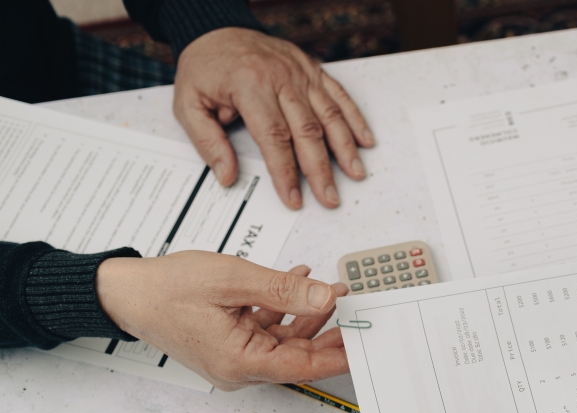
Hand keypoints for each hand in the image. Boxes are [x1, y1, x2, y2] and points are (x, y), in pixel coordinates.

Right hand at [96, 252, 348, 390]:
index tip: (367, 343)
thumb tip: (327, 297)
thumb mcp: (233, 280)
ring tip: (333, 289)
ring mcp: (235, 359)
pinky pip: (267, 331)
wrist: (126, 292)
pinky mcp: (231, 345)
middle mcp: (240, 369)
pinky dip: (284, 309)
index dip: (340, 354)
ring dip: (309, 314)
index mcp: (241, 363)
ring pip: (285, 340)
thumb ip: (283, 290)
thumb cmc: (167, 289)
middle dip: (331, 330)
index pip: (304, 365)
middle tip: (359, 311)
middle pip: (298, 355)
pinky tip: (298, 282)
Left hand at [173, 28, 374, 209]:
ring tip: (355, 174)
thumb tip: (227, 176)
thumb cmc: (205, 67)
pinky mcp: (312, 69)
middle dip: (320, 170)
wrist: (216, 28)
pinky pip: (339, 95)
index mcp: (250, 84)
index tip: (292, 198)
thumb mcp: (188, 104)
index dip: (286, 172)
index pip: (274, 138)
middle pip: (308, 131)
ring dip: (345, 148)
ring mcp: (301, 72)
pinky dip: (354, 119)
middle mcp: (281, 77)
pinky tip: (364, 141)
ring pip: (330, 115)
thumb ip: (208, 142)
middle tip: (329, 197)